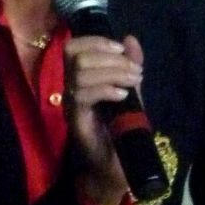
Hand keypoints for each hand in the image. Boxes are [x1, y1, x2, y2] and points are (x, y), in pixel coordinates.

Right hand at [63, 34, 143, 204]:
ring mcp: (70, 103)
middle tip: (135, 71)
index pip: (74, 47)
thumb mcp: (130, 91)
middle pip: (76, 56)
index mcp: (80, 76)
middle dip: (110, 58)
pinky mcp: (74, 119)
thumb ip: (129, 66)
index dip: (96, 41)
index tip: (121, 48)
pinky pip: (83, 95)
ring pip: (80, 73)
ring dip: (113, 73)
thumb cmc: (120, 128)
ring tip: (133, 82)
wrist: (115, 165)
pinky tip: (123, 96)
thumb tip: (131, 39)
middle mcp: (70, 87)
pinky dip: (106, 89)